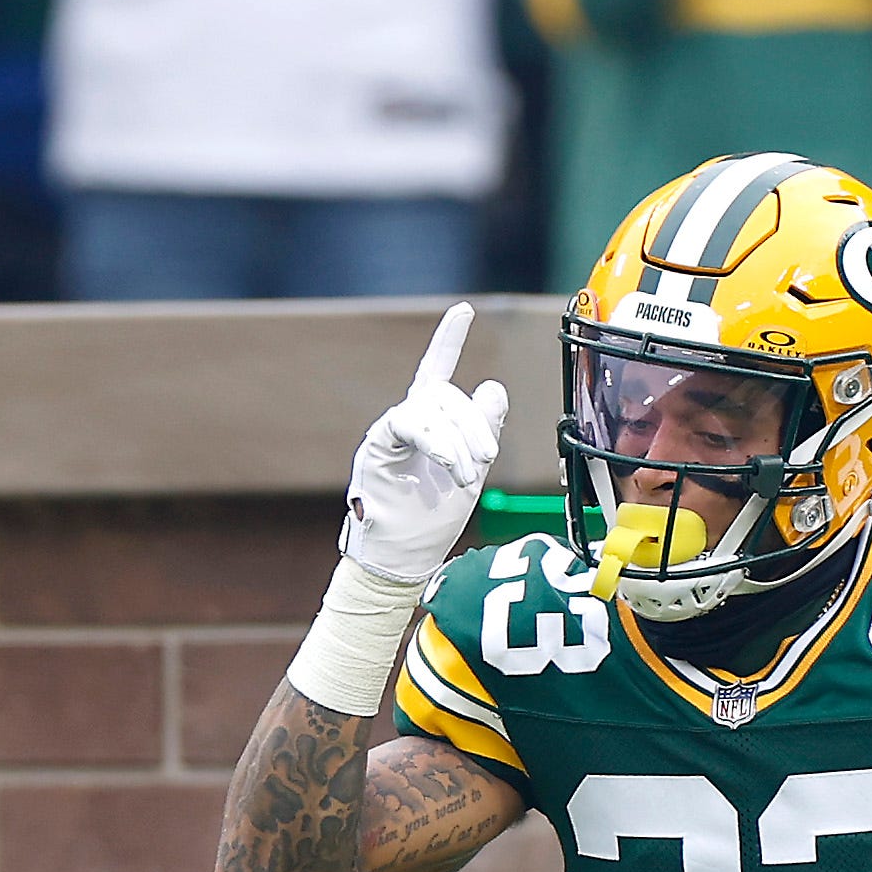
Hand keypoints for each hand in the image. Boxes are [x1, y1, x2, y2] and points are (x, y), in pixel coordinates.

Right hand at [339, 305, 507, 586]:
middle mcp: (407, 421)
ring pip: (432, 408)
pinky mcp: (378, 446)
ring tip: (469, 475)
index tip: (463, 310)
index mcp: (429, 425)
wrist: (401, 561)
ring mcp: (390, 432)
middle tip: (487, 459)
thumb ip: (482, 431)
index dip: (448, 340)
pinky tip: (453, 465)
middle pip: (446, 395)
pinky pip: (410, 424)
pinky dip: (438, 443)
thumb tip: (494, 387)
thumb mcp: (470, 473)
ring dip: (459, 441)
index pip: (437, 372)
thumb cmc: (431, 523)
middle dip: (475, 424)